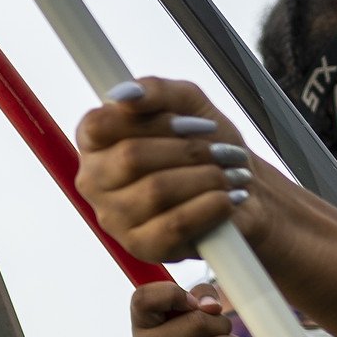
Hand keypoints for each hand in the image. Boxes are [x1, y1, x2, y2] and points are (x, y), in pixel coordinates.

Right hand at [75, 80, 261, 261]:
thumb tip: (124, 95)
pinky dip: (209, 207)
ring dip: (205, 178)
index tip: (187, 123)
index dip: (150, 121)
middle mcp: (94, 181)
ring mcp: (114, 217)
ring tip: (229, 175)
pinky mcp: (141, 247)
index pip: (99, 125)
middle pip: (131, 156)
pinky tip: (226, 199)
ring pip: (156, 190)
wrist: (241, 188)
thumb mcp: (187, 102)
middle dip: (187, 151)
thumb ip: (155, 90)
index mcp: (95, 143)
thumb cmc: (208, 144)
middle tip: (220, 151)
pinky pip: (174, 225)